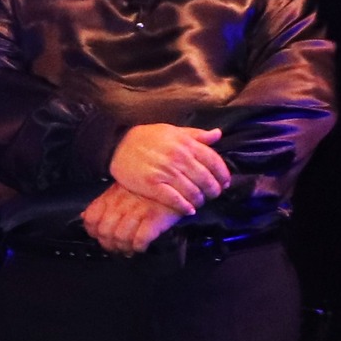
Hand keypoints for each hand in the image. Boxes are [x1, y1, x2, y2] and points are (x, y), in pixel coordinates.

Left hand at [81, 184, 188, 255]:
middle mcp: (122, 204)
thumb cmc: (150, 187)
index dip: (94, 233)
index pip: (92, 219)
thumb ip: (104, 203)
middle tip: (116, 248)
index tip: (101, 238)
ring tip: (129, 248)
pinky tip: (141, 246)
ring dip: (124, 247)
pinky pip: (140, 238)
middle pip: (105, 232)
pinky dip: (139, 246)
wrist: (179, 180)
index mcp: (112, 196)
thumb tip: (86, 216)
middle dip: (109, 244)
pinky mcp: (156, 218)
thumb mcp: (122, 189)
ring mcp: (139, 210)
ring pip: (120, 237)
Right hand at [109, 124, 230, 213]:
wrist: (116, 144)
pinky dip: (184, 207)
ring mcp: (165, 172)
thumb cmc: (145, 137)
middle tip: (213, 196)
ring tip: (199, 203)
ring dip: (199, 200)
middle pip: (206, 179)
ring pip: (192, 191)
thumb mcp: (172, 130)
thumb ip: (196, 134)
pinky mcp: (152, 184)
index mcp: (186, 144)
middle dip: (213, 190)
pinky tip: (188, 210)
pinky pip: (174, 199)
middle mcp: (179, 158)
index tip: (224, 183)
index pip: (214, 162)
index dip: (223, 175)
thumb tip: (218, 135)